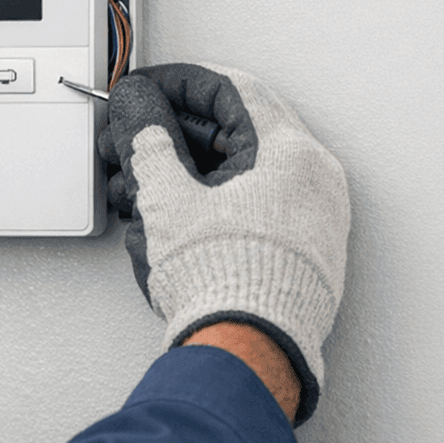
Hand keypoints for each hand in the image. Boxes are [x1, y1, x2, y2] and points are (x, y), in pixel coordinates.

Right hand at [99, 63, 348, 423]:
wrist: (249, 358)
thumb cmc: (223, 284)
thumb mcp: (167, 197)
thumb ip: (146, 138)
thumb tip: (137, 107)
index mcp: (291, 154)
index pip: (228, 89)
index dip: (173, 83)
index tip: (141, 90)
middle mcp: (313, 180)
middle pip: (231, 129)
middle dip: (169, 134)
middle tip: (130, 140)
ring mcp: (312, 219)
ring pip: (237, 170)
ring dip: (181, 171)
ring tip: (135, 188)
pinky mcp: (300, 253)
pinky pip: (251, 205)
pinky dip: (206, 201)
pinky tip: (165, 216)